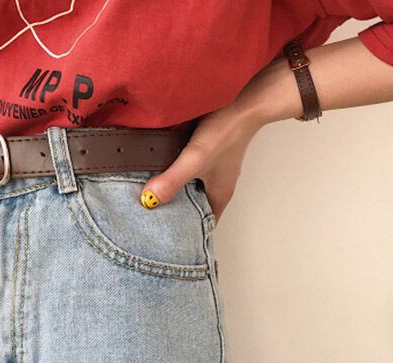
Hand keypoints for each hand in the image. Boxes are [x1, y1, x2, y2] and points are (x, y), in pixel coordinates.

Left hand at [137, 94, 268, 223]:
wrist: (243, 98)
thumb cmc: (226, 131)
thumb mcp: (195, 159)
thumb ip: (173, 180)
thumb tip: (149, 200)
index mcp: (219, 196)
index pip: (203, 225)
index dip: (186, 231)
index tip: (166, 234)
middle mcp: (218, 185)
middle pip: (195, 208)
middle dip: (176, 212)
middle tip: (153, 215)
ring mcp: (214, 169)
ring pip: (191, 188)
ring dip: (175, 191)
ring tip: (151, 194)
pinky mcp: (208, 152)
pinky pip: (190, 170)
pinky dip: (177, 172)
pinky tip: (162, 166)